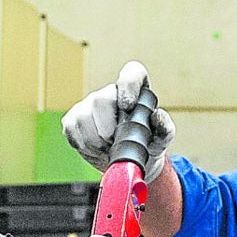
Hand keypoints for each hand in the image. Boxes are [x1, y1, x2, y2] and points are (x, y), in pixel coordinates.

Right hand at [61, 60, 175, 182]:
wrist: (129, 163)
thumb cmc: (147, 145)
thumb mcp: (161, 139)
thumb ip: (164, 127)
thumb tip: (157, 115)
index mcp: (136, 90)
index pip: (132, 73)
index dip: (127, 85)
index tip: (127, 106)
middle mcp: (110, 93)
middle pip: (101, 99)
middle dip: (107, 128)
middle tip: (116, 143)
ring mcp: (89, 104)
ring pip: (83, 117)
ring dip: (96, 141)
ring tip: (109, 148)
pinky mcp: (73, 119)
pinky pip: (72, 128)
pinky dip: (84, 145)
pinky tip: (97, 149)